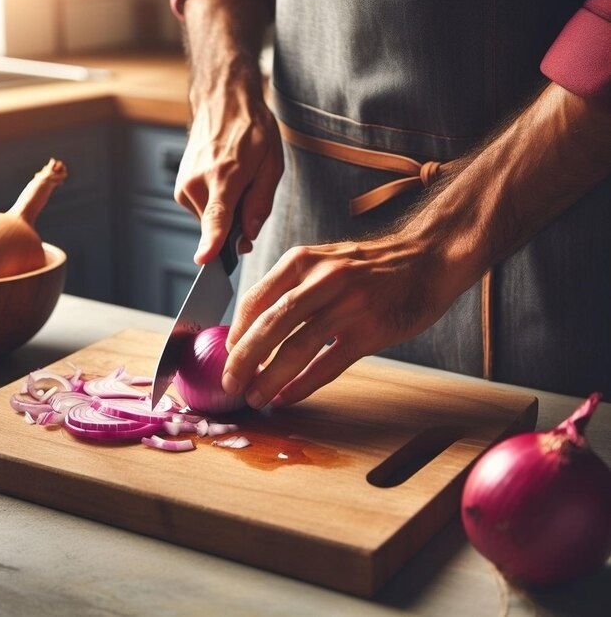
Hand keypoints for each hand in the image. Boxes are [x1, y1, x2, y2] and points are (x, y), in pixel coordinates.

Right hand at [174, 93, 282, 262]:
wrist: (222, 102)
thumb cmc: (251, 129)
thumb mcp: (271, 164)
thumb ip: (261, 202)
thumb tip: (248, 234)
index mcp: (223, 176)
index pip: (216, 218)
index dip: (211, 242)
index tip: (203, 261)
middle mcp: (197, 183)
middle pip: (218, 227)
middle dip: (237, 223)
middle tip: (248, 191)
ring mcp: (184, 185)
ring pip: (211, 221)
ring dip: (227, 211)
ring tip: (235, 179)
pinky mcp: (180, 187)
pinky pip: (203, 210)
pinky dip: (216, 203)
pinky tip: (224, 181)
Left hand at [221, 235, 458, 407]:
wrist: (428, 258)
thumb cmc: (371, 266)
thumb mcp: (324, 260)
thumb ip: (292, 286)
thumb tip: (256, 328)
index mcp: (302, 261)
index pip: (255, 300)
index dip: (236, 334)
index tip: (227, 356)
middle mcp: (322, 279)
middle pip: (270, 325)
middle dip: (243, 360)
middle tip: (230, 383)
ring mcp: (348, 304)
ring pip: (296, 348)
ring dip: (269, 377)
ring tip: (255, 396)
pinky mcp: (371, 330)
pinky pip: (328, 364)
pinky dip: (302, 384)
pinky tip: (287, 397)